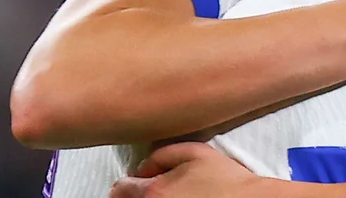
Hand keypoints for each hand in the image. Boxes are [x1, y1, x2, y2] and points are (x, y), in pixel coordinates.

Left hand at [110, 142, 274, 197]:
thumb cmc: (225, 179)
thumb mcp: (194, 152)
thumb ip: (160, 154)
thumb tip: (142, 166)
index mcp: (153, 192)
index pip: (119, 190)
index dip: (126, 183)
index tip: (135, 183)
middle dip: (134, 195)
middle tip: (152, 191)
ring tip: (169, 196)